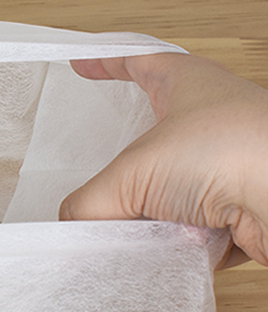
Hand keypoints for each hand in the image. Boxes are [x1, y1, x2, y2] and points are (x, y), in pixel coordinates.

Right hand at [59, 53, 267, 267]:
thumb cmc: (237, 153)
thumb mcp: (133, 174)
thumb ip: (88, 203)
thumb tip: (73, 224)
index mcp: (191, 85)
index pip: (139, 63)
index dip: (106, 64)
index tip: (82, 67)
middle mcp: (214, 122)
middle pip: (149, 143)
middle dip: (122, 169)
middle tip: (98, 182)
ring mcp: (228, 167)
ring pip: (167, 193)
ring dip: (148, 215)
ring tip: (136, 227)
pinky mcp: (239, 211)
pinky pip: (189, 230)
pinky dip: (175, 243)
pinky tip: (169, 247)